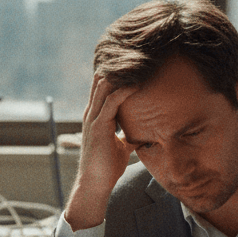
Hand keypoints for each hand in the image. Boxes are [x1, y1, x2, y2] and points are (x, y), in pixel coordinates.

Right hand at [64, 75, 137, 229]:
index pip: (104, 86)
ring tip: (138, 60)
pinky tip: (137, 82)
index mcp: (96, 115)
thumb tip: (145, 132)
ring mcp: (93, 118)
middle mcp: (92, 113)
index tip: (134, 61)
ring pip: (105, 86)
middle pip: (102, 80)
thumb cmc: (107, 167)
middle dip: (118, 66)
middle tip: (138, 53)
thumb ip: (129, 135)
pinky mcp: (99, 126)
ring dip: (122, 73)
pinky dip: (124, 89)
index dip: (116, 72)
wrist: (95, 184)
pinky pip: (112, 101)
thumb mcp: (121, 146)